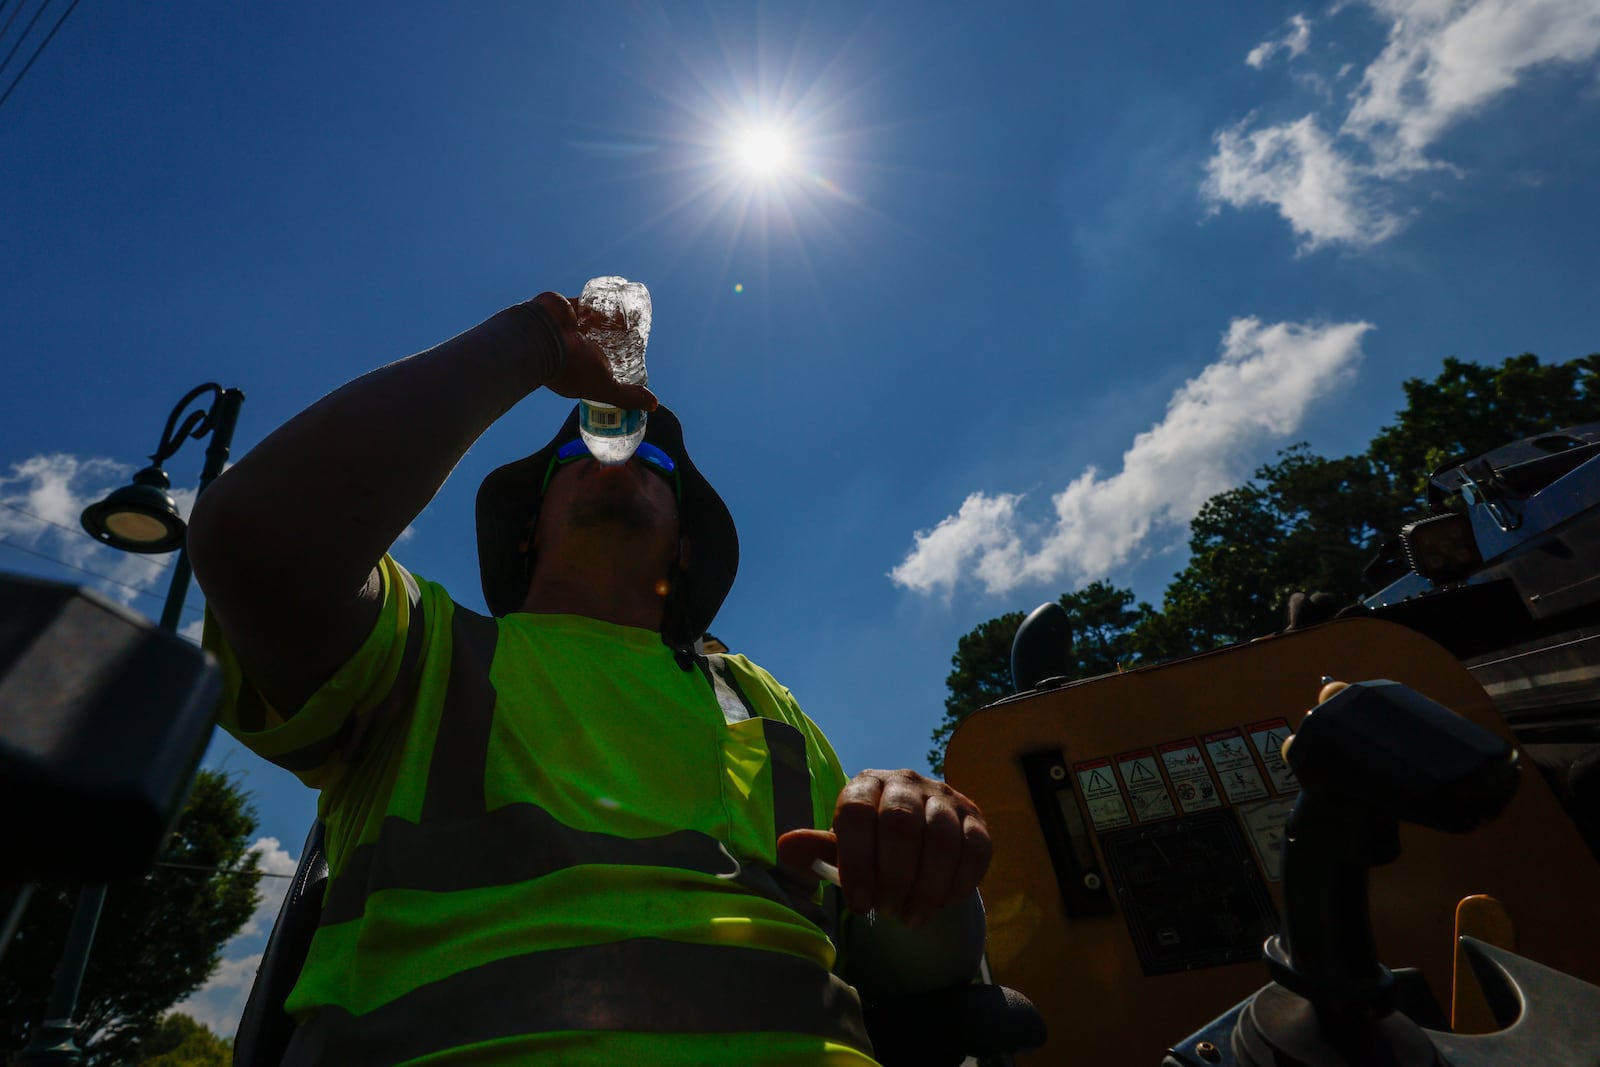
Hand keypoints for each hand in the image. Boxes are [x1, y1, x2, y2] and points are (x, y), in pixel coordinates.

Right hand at [530, 292, 657, 411]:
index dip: (614, 365)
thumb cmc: (570, 366)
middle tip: (635, 335)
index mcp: (575, 371)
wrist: (543, 336)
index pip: (599, 368)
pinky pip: (585, 303)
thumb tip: (654, 406)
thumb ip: (627, 396)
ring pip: (593, 323)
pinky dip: (598, 302)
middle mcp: (569, 351)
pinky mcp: (565, 309)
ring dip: (608, 320)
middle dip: (614, 340)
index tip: (631, 359)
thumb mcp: (604, 386)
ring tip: (630, 317)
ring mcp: (566, 330)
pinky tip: (616, 301)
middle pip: (598, 344)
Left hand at [778, 769, 990, 926]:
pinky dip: (958, 883)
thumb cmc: (869, 845)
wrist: (917, 839)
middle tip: (886, 912)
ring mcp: (944, 796)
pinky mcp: (975, 817)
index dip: (855, 861)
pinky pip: (974, 850)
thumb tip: (785, 847)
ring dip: (926, 887)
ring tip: (910, 917)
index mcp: (865, 784)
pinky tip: (942, 904)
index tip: (858, 904)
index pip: (855, 813)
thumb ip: (817, 850)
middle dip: (893, 877)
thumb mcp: (841, 848)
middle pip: (901, 825)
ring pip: (941, 839)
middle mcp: (905, 781)